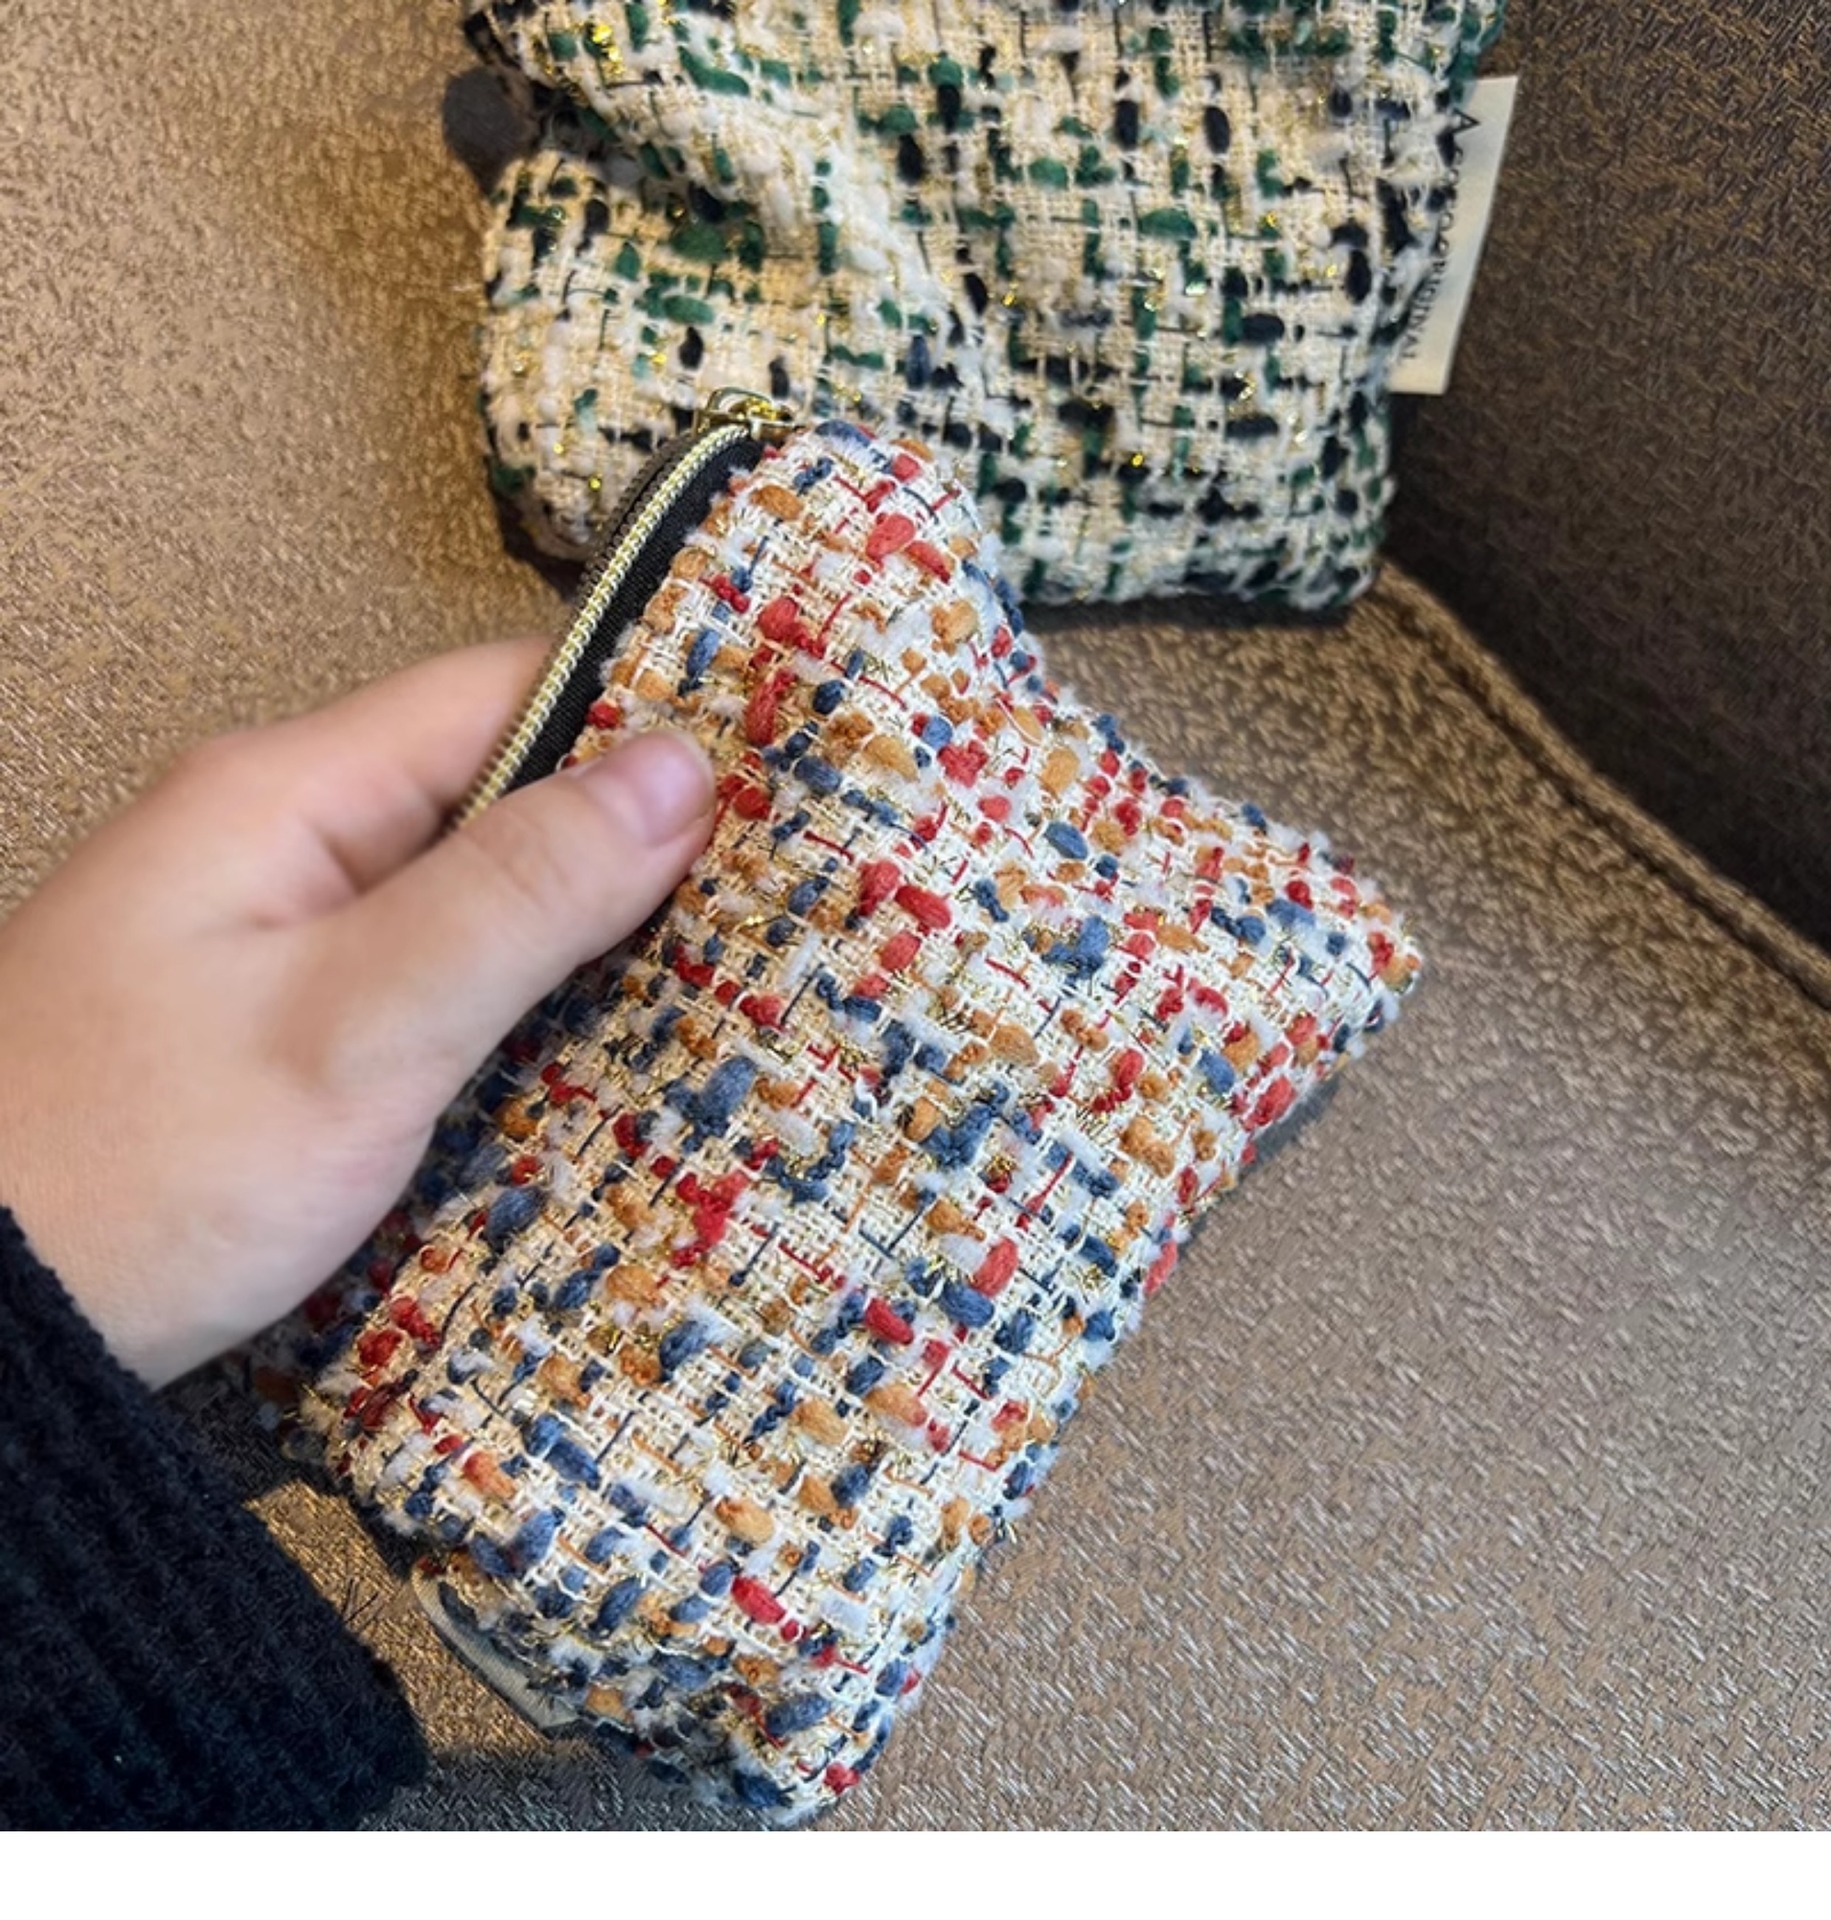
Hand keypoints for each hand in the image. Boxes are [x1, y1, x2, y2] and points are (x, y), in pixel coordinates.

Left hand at [0, 639, 713, 1386]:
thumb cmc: (140, 1172)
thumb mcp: (358, 1028)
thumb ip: (518, 892)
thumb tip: (678, 768)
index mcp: (285, 795)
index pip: (501, 695)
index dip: (639, 723)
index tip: (771, 783)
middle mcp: (278, 841)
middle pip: (492, 793)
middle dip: (628, 842)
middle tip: (773, 900)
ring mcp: (273, 938)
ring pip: (467, 894)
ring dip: (580, 932)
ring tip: (724, 976)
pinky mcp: (278, 1027)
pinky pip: (428, 978)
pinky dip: (516, 1002)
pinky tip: (598, 1051)